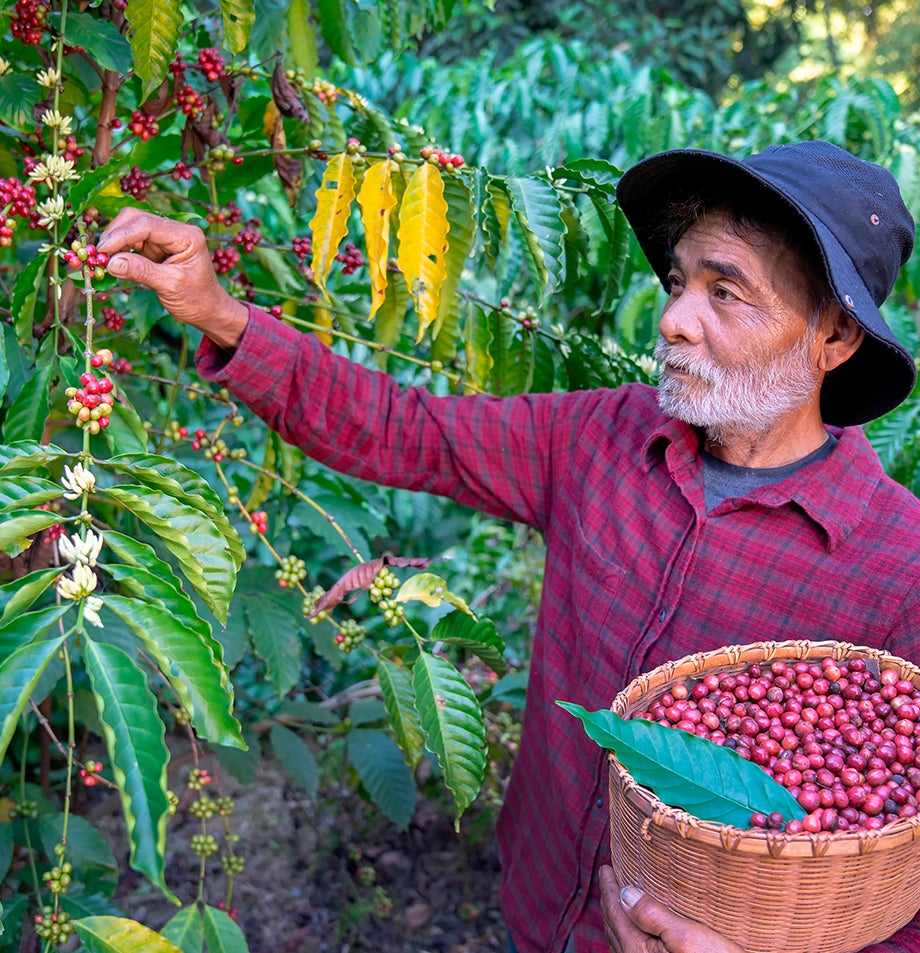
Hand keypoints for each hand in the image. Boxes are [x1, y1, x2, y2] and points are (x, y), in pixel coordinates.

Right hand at [97, 207, 248, 349]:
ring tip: (103, 261)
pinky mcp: (156, 247)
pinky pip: (132, 241)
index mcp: (186, 236)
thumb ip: (141, 271)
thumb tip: (111, 263)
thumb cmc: (197, 300)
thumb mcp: (170, 286)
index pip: (147, 225)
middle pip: (136, 219)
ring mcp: (165, 238)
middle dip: (115, 235)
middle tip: (99, 256)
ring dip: (114, 242)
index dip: (121, 235)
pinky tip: (111, 262)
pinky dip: (119, 249)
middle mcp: (176, 231)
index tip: (102, 251)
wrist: (209, 311)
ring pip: (130, 228)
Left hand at [600, 865, 745, 952]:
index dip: (609, 887)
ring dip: (618, 917)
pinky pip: (632, 949)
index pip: (615, 912)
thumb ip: (652, 915)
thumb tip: (625, 893)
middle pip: (614, 926)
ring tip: (620, 899)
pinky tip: (637, 928)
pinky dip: (628, 931)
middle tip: (609, 879)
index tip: (606, 868)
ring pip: (621, 940)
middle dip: (610, 900)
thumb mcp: (687, 935)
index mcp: (638, 950)